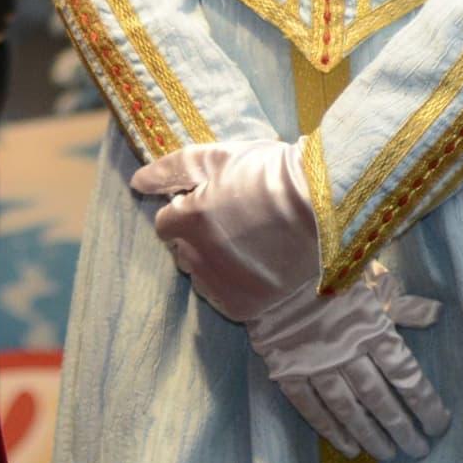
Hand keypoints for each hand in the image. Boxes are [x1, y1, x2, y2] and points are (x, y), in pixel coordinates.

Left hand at [131, 138, 317, 320]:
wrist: (326, 203)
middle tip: (236, 219)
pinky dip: (233, 284)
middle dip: (198, 237)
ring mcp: (224, 285)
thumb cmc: (270, 172)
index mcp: (189, 220)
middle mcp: (201, 258)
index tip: (216, 201)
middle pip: (181, 252)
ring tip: (249, 241)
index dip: (188, 210)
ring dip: (213, 262)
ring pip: (200, 277)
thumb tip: (136, 183)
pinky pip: (223, 298)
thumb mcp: (218, 158)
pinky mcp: (246, 305)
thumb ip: (171, 170)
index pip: (165, 224)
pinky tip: (257, 262)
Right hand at [249, 261, 448, 460]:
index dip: (424, 403)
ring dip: (370, 434)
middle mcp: (348, 352)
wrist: (272, 264)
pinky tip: (347, 447)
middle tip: (418, 451)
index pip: (405, 375)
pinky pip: (312, 407)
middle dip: (402, 427)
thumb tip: (435, 314)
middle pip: (380, 398)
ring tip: (387, 455)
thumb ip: (401, 304)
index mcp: (372, 328)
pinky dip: (330, 429)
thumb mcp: (371, 279)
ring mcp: (316, 365)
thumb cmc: (328, 266)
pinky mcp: (288, 371)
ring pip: (348, 409)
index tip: (438, 426)